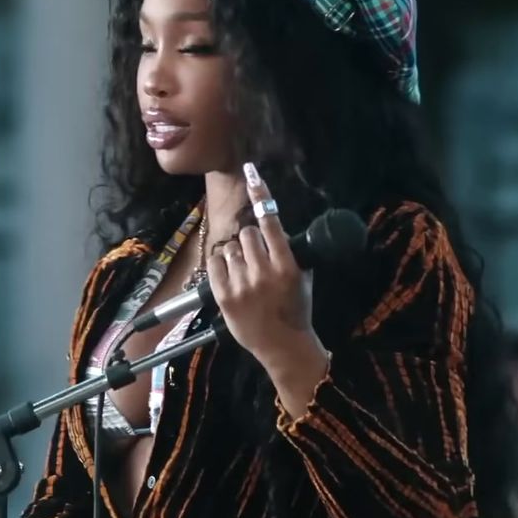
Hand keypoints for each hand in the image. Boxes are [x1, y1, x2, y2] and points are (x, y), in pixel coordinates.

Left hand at [206, 162, 330, 374]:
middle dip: (251, 242)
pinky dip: (222, 265)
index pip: (270, 220)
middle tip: (257, 260)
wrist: (283, 345)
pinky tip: (232, 277)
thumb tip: (275, 227)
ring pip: (230, 247)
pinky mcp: (223, 295)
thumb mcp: (303, 278)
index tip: (251, 172)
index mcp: (287, 265)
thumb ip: (291, 252)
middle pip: (247, 233)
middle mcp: (263, 271)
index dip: (260, 194)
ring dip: (237, 256)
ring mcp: (241, 284)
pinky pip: (215, 262)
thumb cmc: (296, 309)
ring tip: (246, 276)